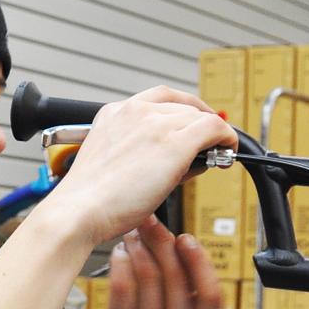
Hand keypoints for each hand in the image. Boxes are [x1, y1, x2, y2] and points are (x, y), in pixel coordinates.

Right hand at [41, 86, 233, 246]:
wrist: (81, 210)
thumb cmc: (92, 199)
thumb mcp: (114, 163)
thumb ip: (142, 153)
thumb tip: (177, 158)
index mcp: (115, 113)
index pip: (160, 99)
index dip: (184, 110)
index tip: (193, 123)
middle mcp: (135, 110)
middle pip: (183, 107)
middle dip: (199, 125)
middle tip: (210, 146)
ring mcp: (155, 123)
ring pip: (200, 116)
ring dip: (213, 133)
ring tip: (218, 153)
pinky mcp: (174, 142)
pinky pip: (213, 128)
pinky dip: (225, 137)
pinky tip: (228, 150)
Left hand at [85, 214, 223, 308]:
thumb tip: (198, 261)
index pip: (210, 294)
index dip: (199, 261)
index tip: (185, 239)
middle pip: (176, 278)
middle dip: (163, 243)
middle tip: (152, 224)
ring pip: (148, 277)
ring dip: (140, 248)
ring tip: (134, 235)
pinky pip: (123, 288)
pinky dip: (122, 264)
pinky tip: (120, 254)